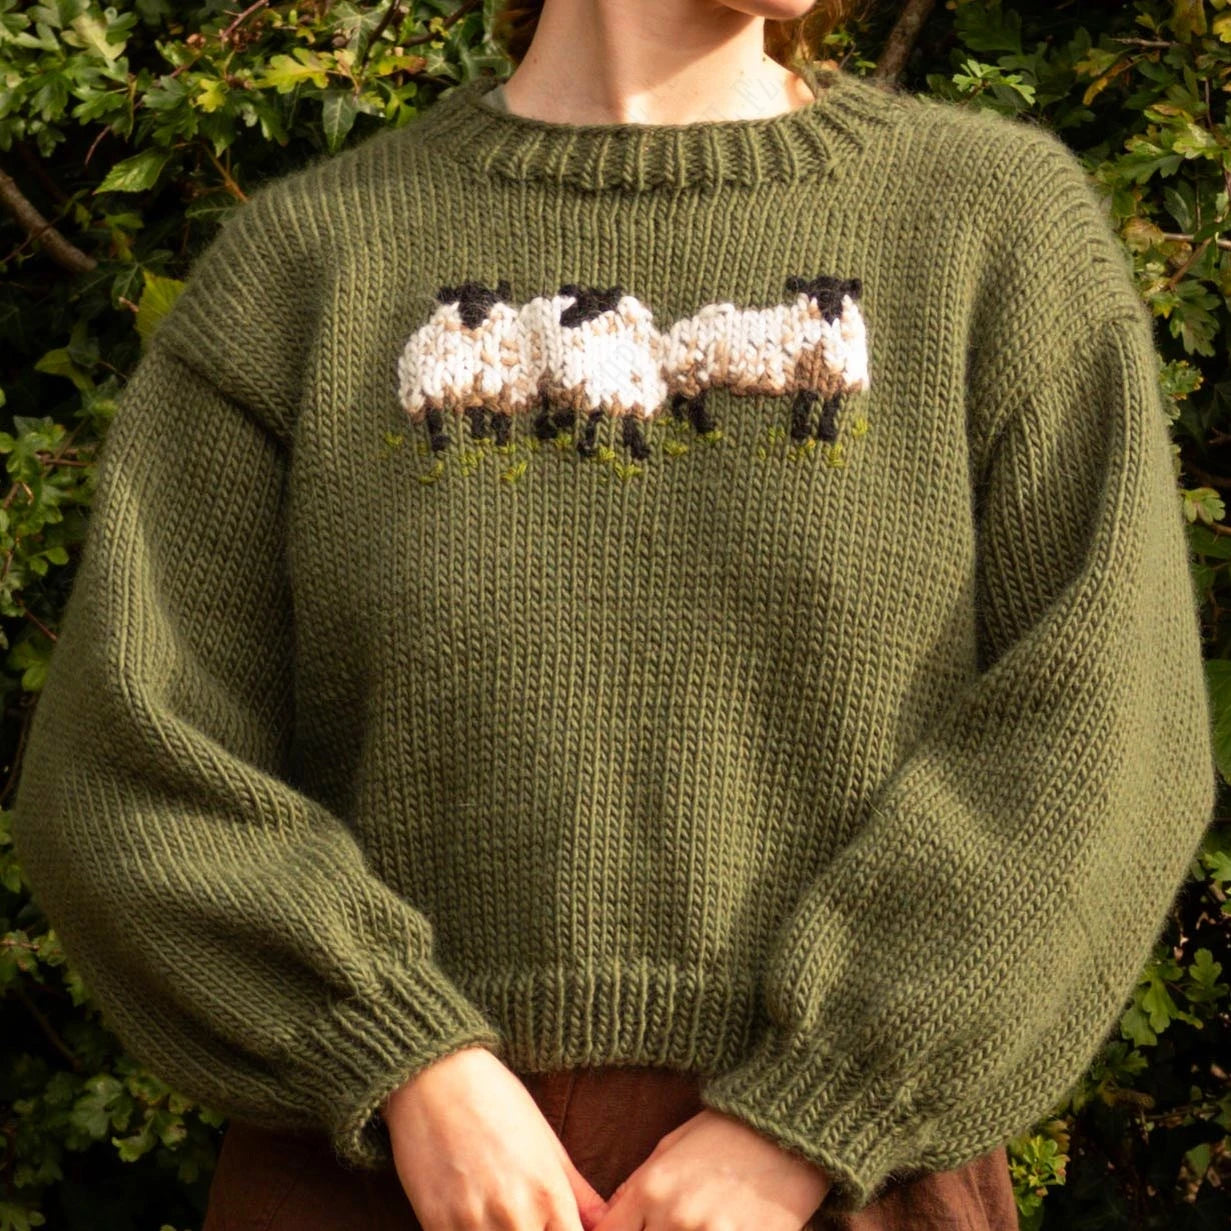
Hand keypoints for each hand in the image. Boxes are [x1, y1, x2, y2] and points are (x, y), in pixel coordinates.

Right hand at [381, 1044, 609, 1230]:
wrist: (436, 1076)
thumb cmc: (498, 1102)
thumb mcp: (548, 1143)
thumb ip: (579, 1194)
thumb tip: (604, 1221)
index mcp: (550, 1195)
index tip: (555, 1230)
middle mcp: (516, 1215)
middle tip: (524, 1220)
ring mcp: (474, 1223)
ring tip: (498, 1220)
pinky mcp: (436, 1225)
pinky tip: (473, 1223)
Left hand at [593, 1108, 830, 1230]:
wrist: (786, 1130)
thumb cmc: (725, 1134)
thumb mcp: (670, 1149)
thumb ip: (637, 1188)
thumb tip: (608, 1221)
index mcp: (651, 1189)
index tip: (630, 1230)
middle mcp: (674, 1216)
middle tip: (671, 1225)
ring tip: (698, 1224)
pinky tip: (725, 1228)